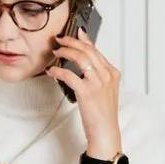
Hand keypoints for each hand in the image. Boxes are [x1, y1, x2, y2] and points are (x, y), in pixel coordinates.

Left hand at [45, 28, 122, 162]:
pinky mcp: (87, 92)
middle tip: (59, 39)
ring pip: (80, 58)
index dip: (84, 40)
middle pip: (88, 50)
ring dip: (65, 52)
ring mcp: (98, 83)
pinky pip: (69, 75)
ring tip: (55, 52)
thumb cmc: (102, 113)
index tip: (75, 32)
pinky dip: (58, 70)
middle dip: (71, 41)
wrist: (105, 131)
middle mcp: (107, 75)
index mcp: (112, 73)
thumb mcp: (103, 90)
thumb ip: (96, 75)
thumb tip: (81, 63)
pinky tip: (51, 71)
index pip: (96, 50)